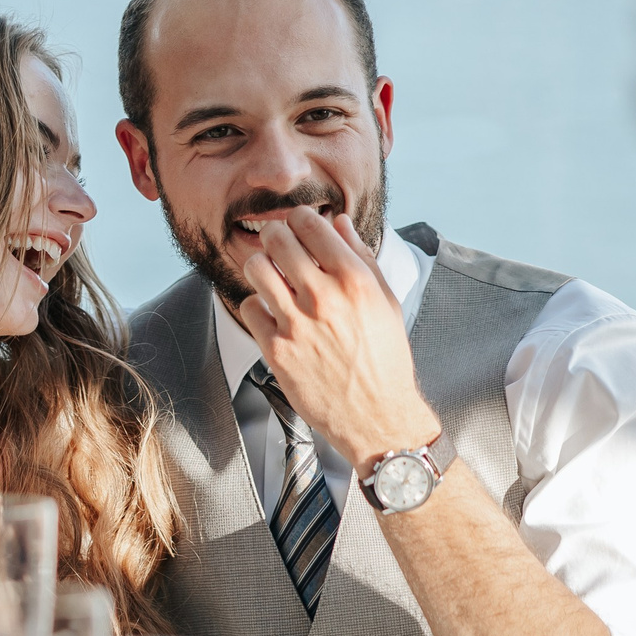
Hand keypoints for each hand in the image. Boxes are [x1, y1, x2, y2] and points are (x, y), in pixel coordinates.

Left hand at [234, 206, 440, 471]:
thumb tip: (339, 223)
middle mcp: (324, 298)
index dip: (300, 219)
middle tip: (279, 245)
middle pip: (277, 239)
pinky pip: (250, 307)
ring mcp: (297, 324)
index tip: (299, 226)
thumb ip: (362, 257)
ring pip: (256, 268)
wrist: (376, 415)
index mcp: (355, 280)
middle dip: (276, 236)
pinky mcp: (277, 350)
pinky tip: (272, 313)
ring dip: (261, 266)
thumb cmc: (384, 360)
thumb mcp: (385, 301)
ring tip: (271, 276)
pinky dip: (258, 306)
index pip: (310, 224)